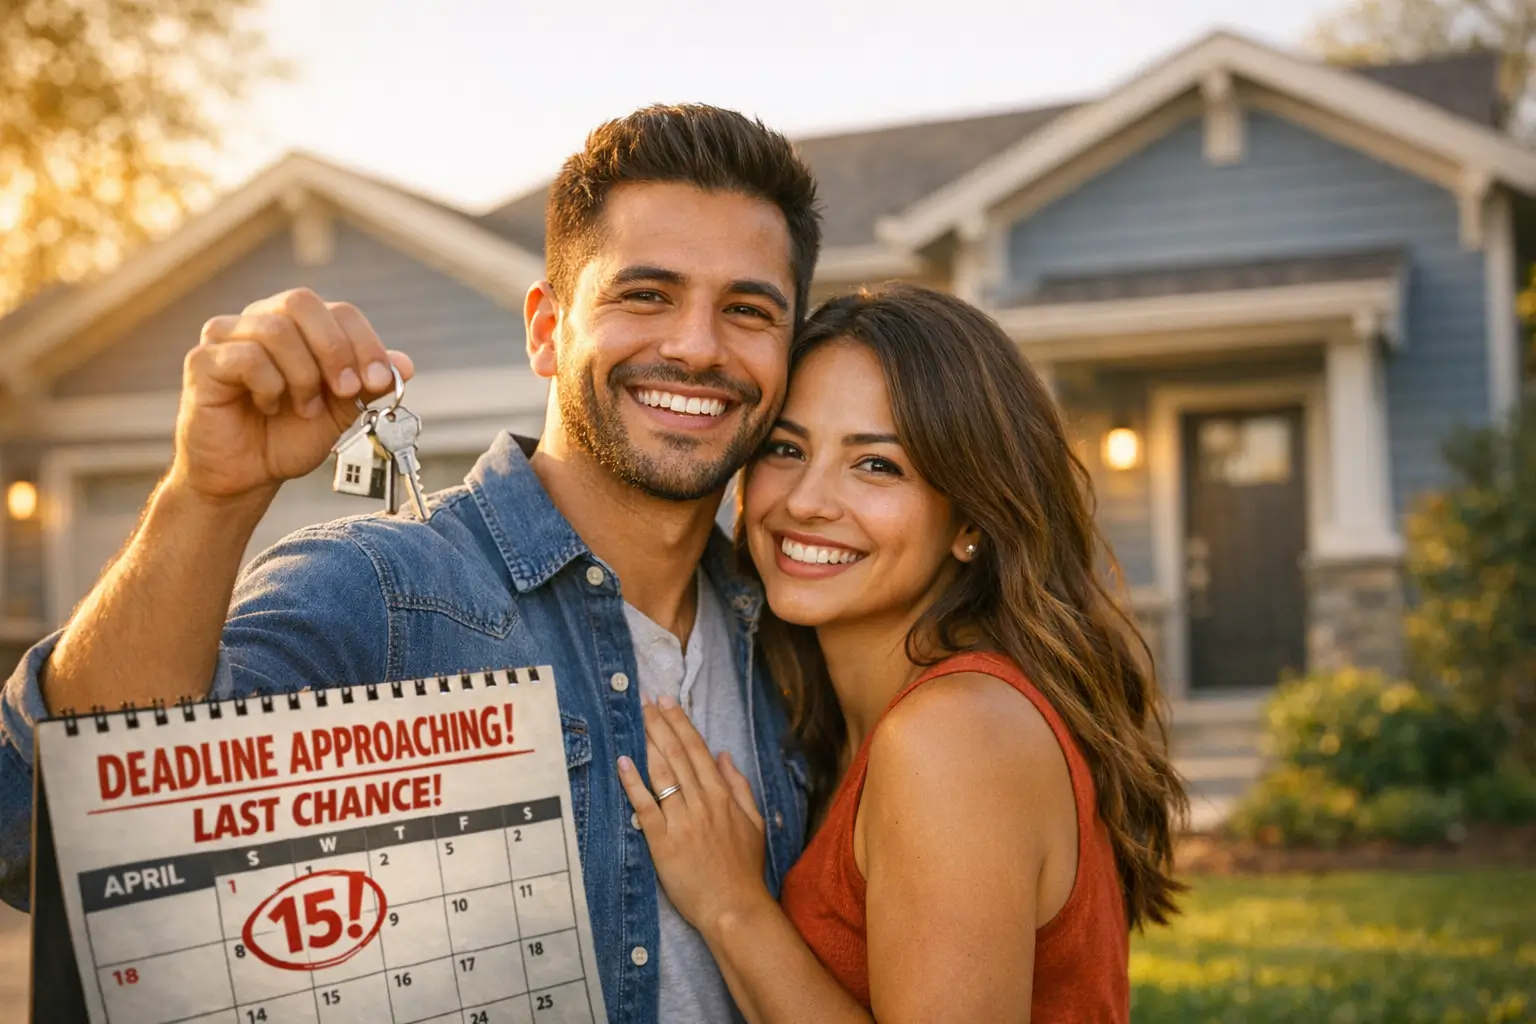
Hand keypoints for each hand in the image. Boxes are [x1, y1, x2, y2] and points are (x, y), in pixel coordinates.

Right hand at [172, 288, 415, 502]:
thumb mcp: (341, 411)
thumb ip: (369, 385)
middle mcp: (260, 320)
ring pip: (276, 329)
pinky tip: (268, 406)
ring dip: (302, 375)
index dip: (364, 342)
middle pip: (302, 302)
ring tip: (303, 407)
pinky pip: (246, 357)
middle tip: (346, 390)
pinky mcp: (203, 362)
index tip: (379, 382)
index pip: (338, 311)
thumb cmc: (288, 436)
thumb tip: (405, 364)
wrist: (247, 475)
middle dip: (335, 349)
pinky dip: (270, 386)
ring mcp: (226, 337)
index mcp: (297, 325)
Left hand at [618, 696, 772, 936]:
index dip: (680, 724)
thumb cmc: (744, 868)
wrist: (733, 906)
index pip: (697, 750)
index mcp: (722, 796)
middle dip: (660, 725)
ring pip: (662, 774)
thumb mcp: (753, 822)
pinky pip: (646, 806)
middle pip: (677, 755)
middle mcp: (701, 802)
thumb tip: (724, 756)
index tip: (667, 703)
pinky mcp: (662, 841)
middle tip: (646, 702)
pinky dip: (634, 783)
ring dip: (649, 744)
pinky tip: (623, 763)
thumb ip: (739, 786)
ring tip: (637, 721)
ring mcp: (681, 821)